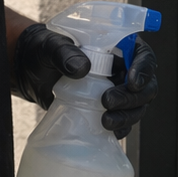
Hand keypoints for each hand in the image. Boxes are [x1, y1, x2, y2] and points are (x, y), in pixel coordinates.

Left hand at [12, 24, 157, 138]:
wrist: (32, 72)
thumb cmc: (45, 51)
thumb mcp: (51, 46)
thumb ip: (64, 52)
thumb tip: (82, 68)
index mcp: (117, 46)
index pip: (143, 54)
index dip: (144, 68)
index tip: (132, 82)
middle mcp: (122, 69)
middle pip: (145, 85)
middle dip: (132, 98)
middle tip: (108, 101)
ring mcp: (116, 90)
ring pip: (137, 106)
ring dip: (127, 115)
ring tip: (105, 121)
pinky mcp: (107, 109)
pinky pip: (123, 120)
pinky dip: (120, 127)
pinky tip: (108, 130)